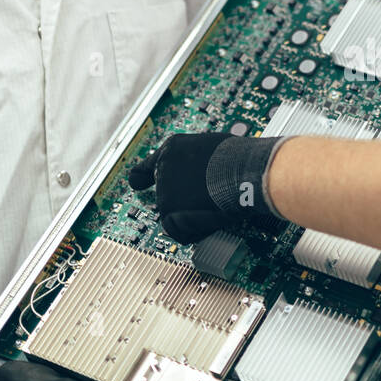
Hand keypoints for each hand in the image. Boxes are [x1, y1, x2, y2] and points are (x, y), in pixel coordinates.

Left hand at [128, 131, 288, 242]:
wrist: (244, 171)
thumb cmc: (240, 158)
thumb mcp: (213, 148)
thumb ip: (198, 160)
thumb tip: (205, 173)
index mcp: (172, 149)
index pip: (146, 167)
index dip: (141, 178)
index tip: (136, 184)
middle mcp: (163, 169)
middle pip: (167, 197)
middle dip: (184, 203)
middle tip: (209, 199)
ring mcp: (164, 192)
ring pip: (175, 216)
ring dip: (193, 216)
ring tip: (216, 205)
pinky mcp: (170, 213)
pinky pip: (179, 232)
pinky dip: (194, 231)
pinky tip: (211, 220)